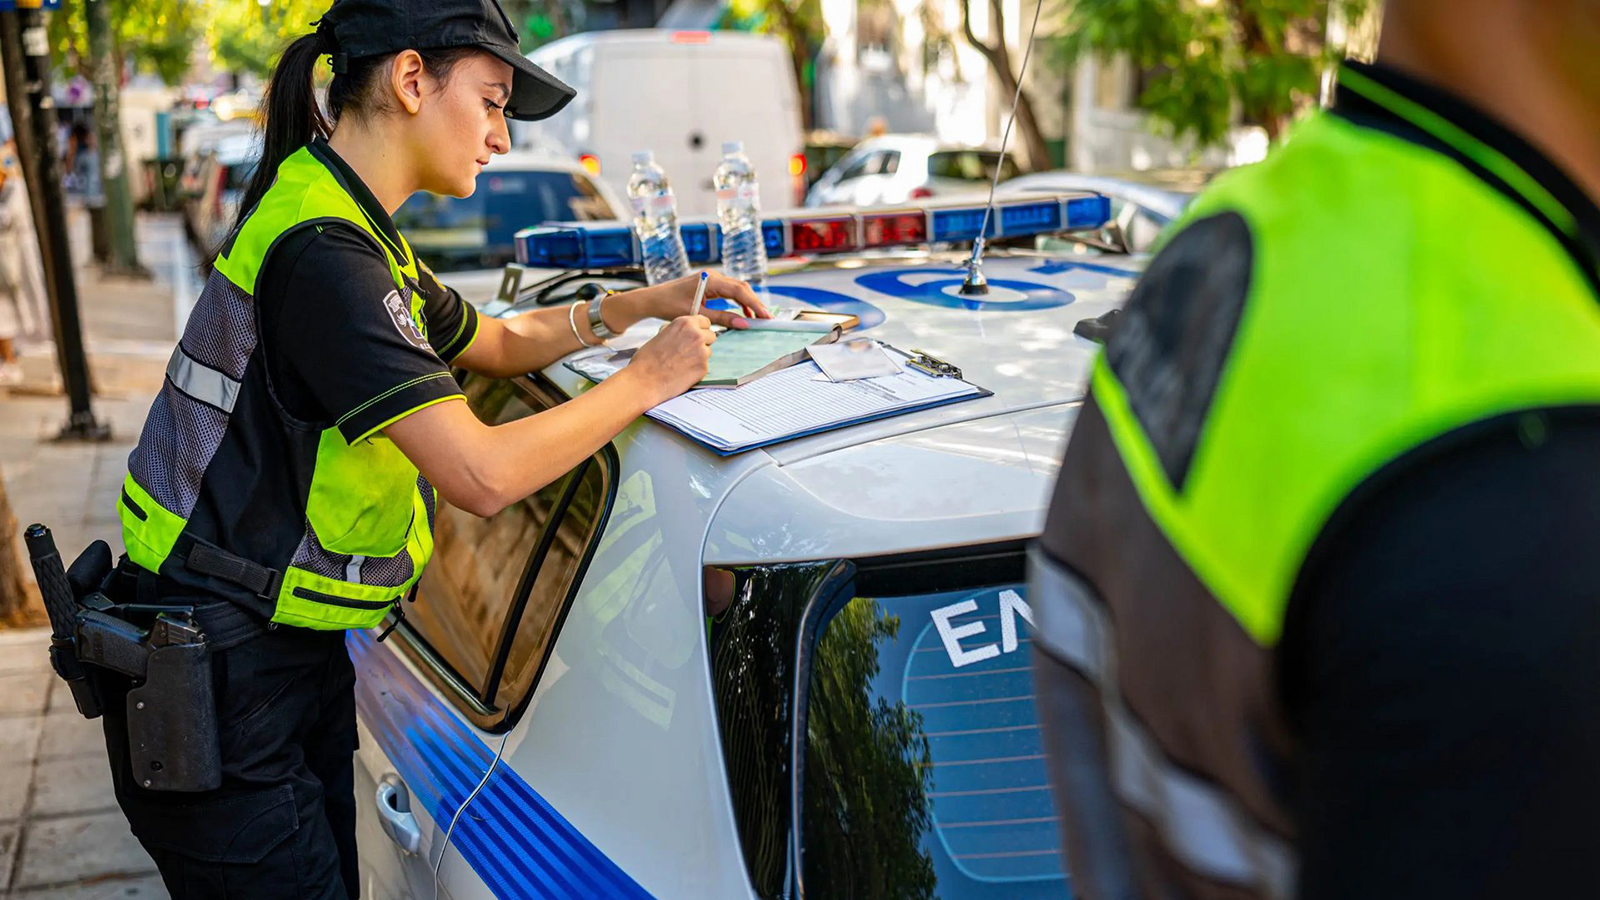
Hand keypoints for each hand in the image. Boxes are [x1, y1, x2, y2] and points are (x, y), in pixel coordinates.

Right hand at [625, 315, 715, 404]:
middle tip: (689, 351)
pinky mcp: (703, 368)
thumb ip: (676, 331)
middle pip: (711, 336)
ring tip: (682, 363)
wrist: (645, 380)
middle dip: (703, 342)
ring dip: (699, 356)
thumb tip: (683, 332)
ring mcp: (702, 352)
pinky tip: (682, 373)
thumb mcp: (661, 335)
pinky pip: (704, 366)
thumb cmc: (647, 359)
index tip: (696, 334)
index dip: (700, 329)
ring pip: (708, 352)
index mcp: (685, 323)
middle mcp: (696, 335)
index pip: (705, 321)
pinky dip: (696, 369)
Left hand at [650, 272, 770, 328]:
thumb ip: (722, 318)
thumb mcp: (698, 315)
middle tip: (767, 318)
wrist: (654, 299)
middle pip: (741, 288)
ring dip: (748, 302)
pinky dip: (738, 301)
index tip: (765, 316)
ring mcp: (712, 278)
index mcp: (711, 280)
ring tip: (758, 317)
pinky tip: (744, 313)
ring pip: (737, 288)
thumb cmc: (671, 306)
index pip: (740, 291)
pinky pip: (729, 291)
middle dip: (755, 303)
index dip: (755, 304)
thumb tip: (745, 324)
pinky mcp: (709, 284)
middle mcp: (713, 276)